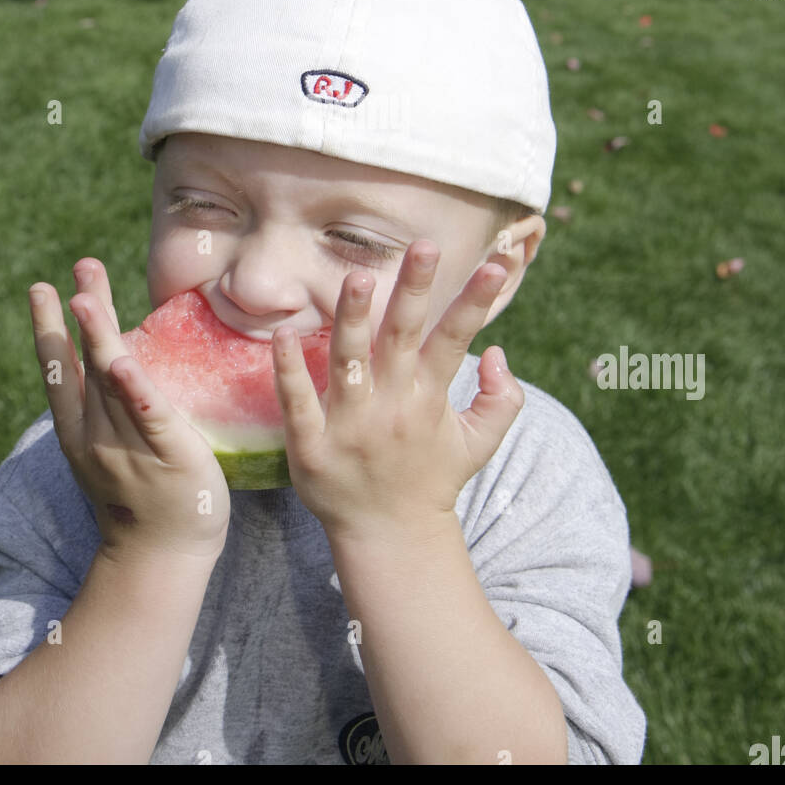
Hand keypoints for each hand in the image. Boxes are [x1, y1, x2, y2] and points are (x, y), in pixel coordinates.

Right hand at [29, 258, 229, 562]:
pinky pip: (149, 414)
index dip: (52, 328)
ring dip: (98, 336)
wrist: (162, 556)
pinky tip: (120, 361)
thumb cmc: (147, 496)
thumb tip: (119, 360)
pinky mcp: (167, 452)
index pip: (64, 369)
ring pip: (110, 380)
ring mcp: (127, 443)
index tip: (44, 289)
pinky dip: (133, 387)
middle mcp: (95, 433)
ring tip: (85, 297)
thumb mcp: (117, 445)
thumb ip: (117, 405)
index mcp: (81, 430)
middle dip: (79, 316)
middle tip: (73, 271)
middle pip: (85, 363)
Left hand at [270, 242, 523, 537]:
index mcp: (430, 400)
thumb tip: (497, 351)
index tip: (495, 262)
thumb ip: (501, 399)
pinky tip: (282, 335)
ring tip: (358, 276)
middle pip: (402, 337)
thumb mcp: (478, 444)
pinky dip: (288, 370)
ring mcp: (350, 427)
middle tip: (423, 246)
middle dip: (414, 290)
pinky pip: (296, 403)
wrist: (390, 538)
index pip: (456, 339)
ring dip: (352, 319)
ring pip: (350, 362)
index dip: (475, 300)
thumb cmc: (431, 479)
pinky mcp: (311, 448)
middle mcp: (392, 407)